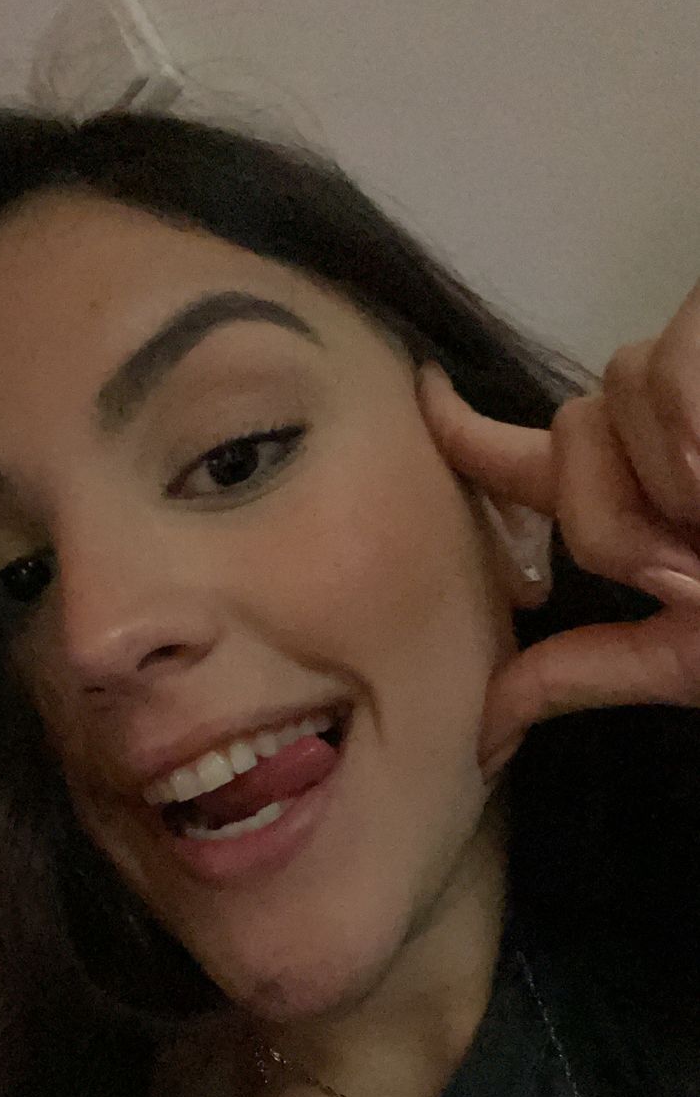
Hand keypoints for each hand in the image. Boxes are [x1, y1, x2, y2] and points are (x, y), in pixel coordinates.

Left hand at [415, 279, 699, 780]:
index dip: (467, 432)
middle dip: (614, 513)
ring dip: (672, 477)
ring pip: (612, 391)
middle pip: (566, 432)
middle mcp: (672, 431)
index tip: (423, 397)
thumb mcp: (694, 658)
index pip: (534, 460)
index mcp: (650, 502)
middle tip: (698, 557)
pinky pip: (665, 367)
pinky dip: (693, 432)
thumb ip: (589, 670)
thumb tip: (480, 728)